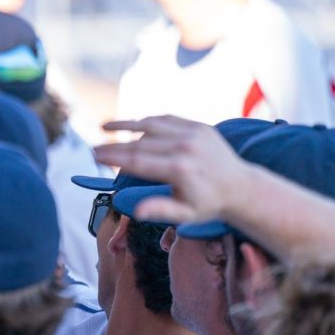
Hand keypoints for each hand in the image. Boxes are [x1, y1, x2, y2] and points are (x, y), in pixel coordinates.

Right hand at [94, 116, 248, 223]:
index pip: (138, 161)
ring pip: (151, 126)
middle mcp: (186, 147)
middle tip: (93, 148)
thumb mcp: (184, 214)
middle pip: (140, 143)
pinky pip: (166, 120)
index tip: (95, 155)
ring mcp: (194, 133)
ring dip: (125, 125)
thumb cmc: (208, 204)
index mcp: (180, 169)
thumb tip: (136, 212)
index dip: (113, 157)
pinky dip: (146, 121)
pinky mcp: (199, 126)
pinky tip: (131, 124)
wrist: (241, 187)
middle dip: (114, 145)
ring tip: (104, 126)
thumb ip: (160, 210)